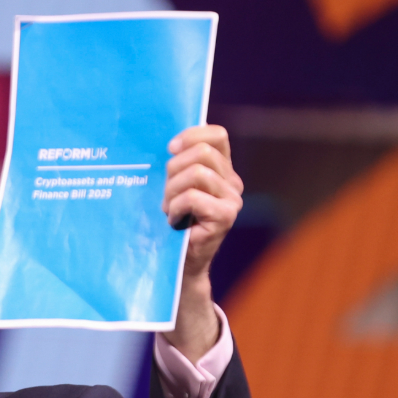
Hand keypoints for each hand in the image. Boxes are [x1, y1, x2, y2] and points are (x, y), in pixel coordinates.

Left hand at [160, 125, 243, 361]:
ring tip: (169, 210)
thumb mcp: (172, 188)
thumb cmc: (169, 223)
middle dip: (173, 171)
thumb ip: (177, 165)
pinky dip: (175, 208)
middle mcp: (232, 182)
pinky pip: (193, 197)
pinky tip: (173, 221)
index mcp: (222, 169)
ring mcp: (232, 200)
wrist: (177, 263)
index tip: (169, 149)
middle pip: (201, 153)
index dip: (191, 135)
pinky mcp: (226, 216)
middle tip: (165, 195)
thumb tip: (165, 142)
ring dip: (172, 192)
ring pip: (196, 173)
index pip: (216, 134)